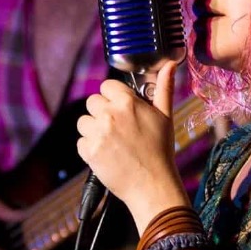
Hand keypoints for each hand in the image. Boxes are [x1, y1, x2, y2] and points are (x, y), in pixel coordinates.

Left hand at [76, 60, 190, 221]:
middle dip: (102, 113)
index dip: (113, 97)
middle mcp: (110, 114)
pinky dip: (90, 148)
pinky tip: (107, 154)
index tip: (121, 110)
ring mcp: (98, 133)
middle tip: (118, 129)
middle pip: (92, 102)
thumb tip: (169, 64)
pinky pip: (81, 142)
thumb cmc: (161, 150)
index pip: (106, 86)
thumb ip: (164, 88)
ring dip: (94, 130)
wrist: (152, 185)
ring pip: (84, 122)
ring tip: (112, 143)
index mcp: (127, 102)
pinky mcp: (89, 151)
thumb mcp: (165, 116)